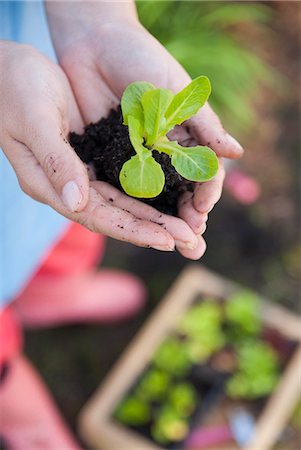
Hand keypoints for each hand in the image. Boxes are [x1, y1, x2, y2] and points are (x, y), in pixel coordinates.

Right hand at [0, 41, 181, 251]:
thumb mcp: (35, 121)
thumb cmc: (15, 88)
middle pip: (115, 215)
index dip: (133, 229)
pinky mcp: (91, 156)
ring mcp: (79, 173)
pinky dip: (147, 189)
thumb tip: (76, 203)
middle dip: (153, 229)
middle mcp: (66, 186)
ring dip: (155, 215)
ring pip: (122, 201)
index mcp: (48, 184)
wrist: (10, 68)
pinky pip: (123, 179)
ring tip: (186, 227)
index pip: (96, 215)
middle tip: (190, 241)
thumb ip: (56, 162)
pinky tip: (170, 196)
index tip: (167, 240)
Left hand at [46, 2, 242, 258]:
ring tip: (169, 245)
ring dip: (161, 223)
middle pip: (179, 193)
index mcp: (185, 136)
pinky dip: (128, 209)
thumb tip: (237, 152)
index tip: (201, 212)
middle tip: (192, 246)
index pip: (201, 174)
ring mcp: (135, 158)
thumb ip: (202, 123)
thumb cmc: (139, 58)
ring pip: (152, 198)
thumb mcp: (173, 89)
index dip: (203, 195)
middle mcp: (163, 152)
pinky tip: (133, 227)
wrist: (92, 43)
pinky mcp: (107, 159)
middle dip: (187, 220)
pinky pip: (120, 189)